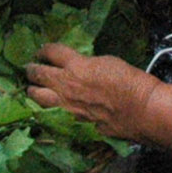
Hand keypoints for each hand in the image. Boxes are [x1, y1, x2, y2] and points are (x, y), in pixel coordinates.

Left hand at [24, 44, 159, 140]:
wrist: (141, 110)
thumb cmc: (130, 82)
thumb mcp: (107, 62)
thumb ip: (86, 64)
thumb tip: (78, 68)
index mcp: (75, 66)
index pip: (50, 52)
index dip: (44, 50)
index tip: (42, 51)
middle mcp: (65, 86)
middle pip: (37, 74)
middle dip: (31, 70)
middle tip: (30, 69)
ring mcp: (66, 107)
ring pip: (37, 97)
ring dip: (32, 91)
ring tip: (32, 89)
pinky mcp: (72, 122)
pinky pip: (53, 115)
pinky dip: (49, 111)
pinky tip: (49, 109)